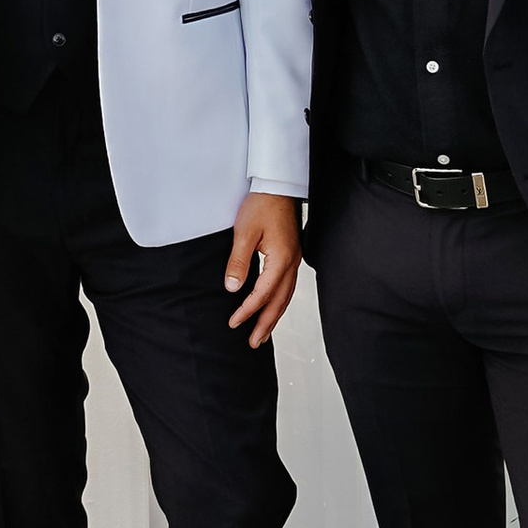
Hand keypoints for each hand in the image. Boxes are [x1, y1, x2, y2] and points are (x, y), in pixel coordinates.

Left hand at [226, 193, 301, 347]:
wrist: (279, 185)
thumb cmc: (262, 204)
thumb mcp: (244, 232)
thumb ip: (238, 262)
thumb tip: (232, 288)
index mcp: (281, 259)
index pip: (262, 294)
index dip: (247, 311)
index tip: (233, 323)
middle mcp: (292, 263)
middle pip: (279, 302)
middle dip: (266, 324)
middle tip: (254, 343)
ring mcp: (294, 259)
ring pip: (285, 296)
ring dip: (274, 316)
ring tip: (263, 333)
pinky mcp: (291, 255)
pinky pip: (287, 286)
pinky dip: (278, 301)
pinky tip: (271, 307)